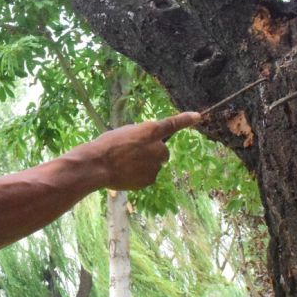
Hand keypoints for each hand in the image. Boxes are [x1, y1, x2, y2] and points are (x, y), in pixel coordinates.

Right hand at [85, 112, 200, 190]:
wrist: (99, 165)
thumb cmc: (108, 145)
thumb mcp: (126, 132)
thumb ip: (142, 136)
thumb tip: (148, 144)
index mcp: (150, 131)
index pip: (172, 124)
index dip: (186, 120)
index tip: (198, 116)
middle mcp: (158, 148)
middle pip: (162, 150)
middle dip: (153, 152)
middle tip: (133, 153)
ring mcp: (156, 165)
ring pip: (154, 164)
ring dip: (145, 164)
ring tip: (124, 163)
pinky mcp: (151, 179)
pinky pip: (148, 176)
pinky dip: (139, 175)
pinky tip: (125, 172)